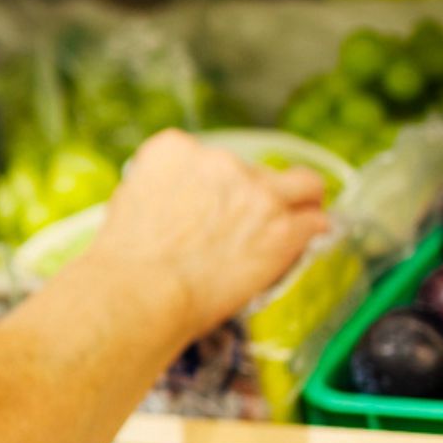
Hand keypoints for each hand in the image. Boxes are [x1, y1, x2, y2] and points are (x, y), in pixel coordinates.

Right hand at [86, 130, 330, 338]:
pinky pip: (316, 221)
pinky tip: (306, 240)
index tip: (209, 200)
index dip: (210, 181)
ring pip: (303, 184)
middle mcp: (220, 161)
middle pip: (253, 169)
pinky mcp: (285, 227)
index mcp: (175, 150)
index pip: (202, 153)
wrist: (143, 292)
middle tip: (244, 222)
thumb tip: (178, 204)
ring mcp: (259, 192)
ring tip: (297, 219)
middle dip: (251, 193)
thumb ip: (161, 190)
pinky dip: (312, 231)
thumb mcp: (129, 203)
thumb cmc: (125, 260)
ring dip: (300, 200)